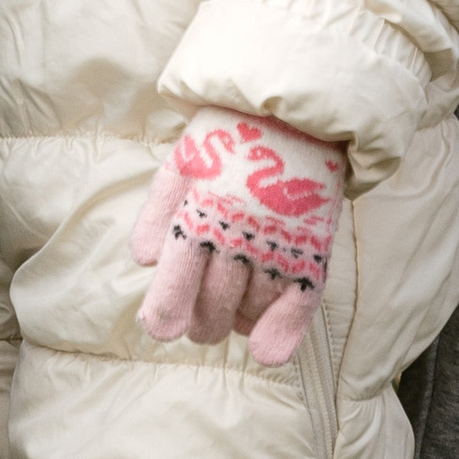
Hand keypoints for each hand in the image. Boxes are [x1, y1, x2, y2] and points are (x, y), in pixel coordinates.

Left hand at [130, 114, 344, 365]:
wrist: (297, 107)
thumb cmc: (231, 136)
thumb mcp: (184, 162)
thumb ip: (160, 210)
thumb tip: (145, 259)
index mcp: (200, 207)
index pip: (179, 272)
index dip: (168, 308)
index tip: (161, 330)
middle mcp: (239, 230)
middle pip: (214, 302)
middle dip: (202, 320)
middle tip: (199, 322)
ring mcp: (279, 241)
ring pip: (252, 308)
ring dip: (236, 320)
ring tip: (229, 315)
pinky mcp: (313, 246)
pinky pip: (300, 301)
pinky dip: (283, 330)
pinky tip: (265, 351)